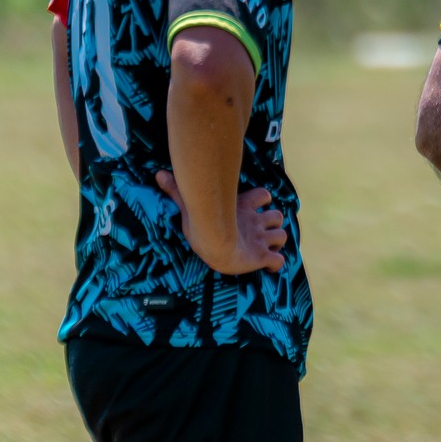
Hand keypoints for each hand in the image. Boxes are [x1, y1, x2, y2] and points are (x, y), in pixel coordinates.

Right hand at [155, 171, 287, 274]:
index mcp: (243, 207)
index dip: (263, 200)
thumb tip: (158, 174)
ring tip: (267, 248)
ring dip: (276, 241)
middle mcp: (255, 223)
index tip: (259, 206)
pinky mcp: (262, 257)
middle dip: (272, 223)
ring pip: (281, 237)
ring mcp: (260, 240)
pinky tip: (269, 267)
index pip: (263, 196)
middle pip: (277, 217)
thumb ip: (176, 191)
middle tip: (261, 231)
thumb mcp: (188, 205)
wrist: (214, 243)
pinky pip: (278, 262)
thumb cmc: (201, 223)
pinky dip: (276, 265)